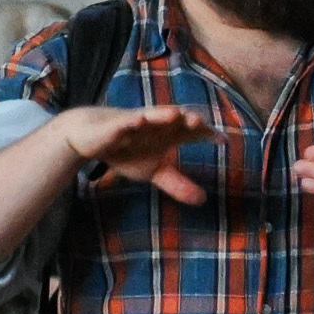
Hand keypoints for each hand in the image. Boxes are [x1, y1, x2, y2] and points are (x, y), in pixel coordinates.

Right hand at [53, 98, 211, 202]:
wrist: (90, 137)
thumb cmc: (127, 150)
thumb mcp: (154, 171)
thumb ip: (177, 184)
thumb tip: (202, 199)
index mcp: (168, 133)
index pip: (192, 131)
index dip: (208, 134)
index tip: (223, 141)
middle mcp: (156, 124)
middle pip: (176, 119)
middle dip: (187, 119)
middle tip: (200, 123)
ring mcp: (136, 122)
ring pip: (152, 115)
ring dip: (163, 114)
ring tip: (175, 114)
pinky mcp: (114, 125)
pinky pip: (124, 122)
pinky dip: (131, 121)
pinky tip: (139, 121)